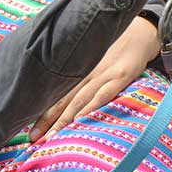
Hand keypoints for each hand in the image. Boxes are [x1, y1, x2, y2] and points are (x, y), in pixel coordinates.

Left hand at [29, 15, 159, 141]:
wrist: (141, 32)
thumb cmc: (116, 49)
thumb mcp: (95, 59)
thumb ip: (81, 76)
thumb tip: (64, 99)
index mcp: (77, 70)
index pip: (54, 94)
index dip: (41, 113)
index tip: (30, 133)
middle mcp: (86, 72)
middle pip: (62, 99)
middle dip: (46, 121)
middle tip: (34, 139)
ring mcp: (103, 74)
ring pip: (78, 99)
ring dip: (64, 119)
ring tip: (52, 137)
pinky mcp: (121, 76)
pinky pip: (103, 94)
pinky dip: (91, 107)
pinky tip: (81, 119)